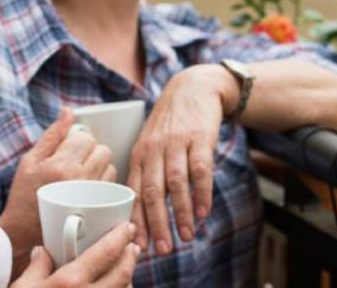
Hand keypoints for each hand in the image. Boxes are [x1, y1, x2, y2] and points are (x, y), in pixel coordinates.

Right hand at [0, 108, 117, 272]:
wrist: (22, 232)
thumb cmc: (24, 195)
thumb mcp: (30, 161)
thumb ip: (52, 135)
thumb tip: (69, 112)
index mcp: (61, 166)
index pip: (86, 138)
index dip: (78, 141)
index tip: (68, 150)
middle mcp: (79, 181)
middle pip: (103, 151)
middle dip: (91, 152)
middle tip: (76, 161)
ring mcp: (91, 197)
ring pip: (111, 167)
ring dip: (100, 167)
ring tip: (81, 177)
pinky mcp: (98, 210)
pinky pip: (113, 186)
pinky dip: (104, 183)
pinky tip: (89, 188)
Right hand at [9, 222, 138, 287]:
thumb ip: (36, 267)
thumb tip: (41, 251)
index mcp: (69, 283)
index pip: (106, 252)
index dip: (121, 237)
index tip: (126, 227)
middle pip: (123, 274)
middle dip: (131, 256)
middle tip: (132, 246)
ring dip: (129, 280)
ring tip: (126, 269)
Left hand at [125, 64, 234, 253]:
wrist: (194, 87)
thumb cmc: (171, 123)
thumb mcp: (151, 143)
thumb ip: (147, 171)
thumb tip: (143, 212)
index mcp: (139, 153)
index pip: (133, 191)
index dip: (136, 219)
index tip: (139, 244)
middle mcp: (154, 148)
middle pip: (151, 191)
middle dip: (156, 223)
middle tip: (162, 249)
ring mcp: (177, 142)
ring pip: (175, 183)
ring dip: (180, 212)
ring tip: (187, 235)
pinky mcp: (200, 137)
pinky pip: (200, 169)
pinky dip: (201, 192)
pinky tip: (203, 211)